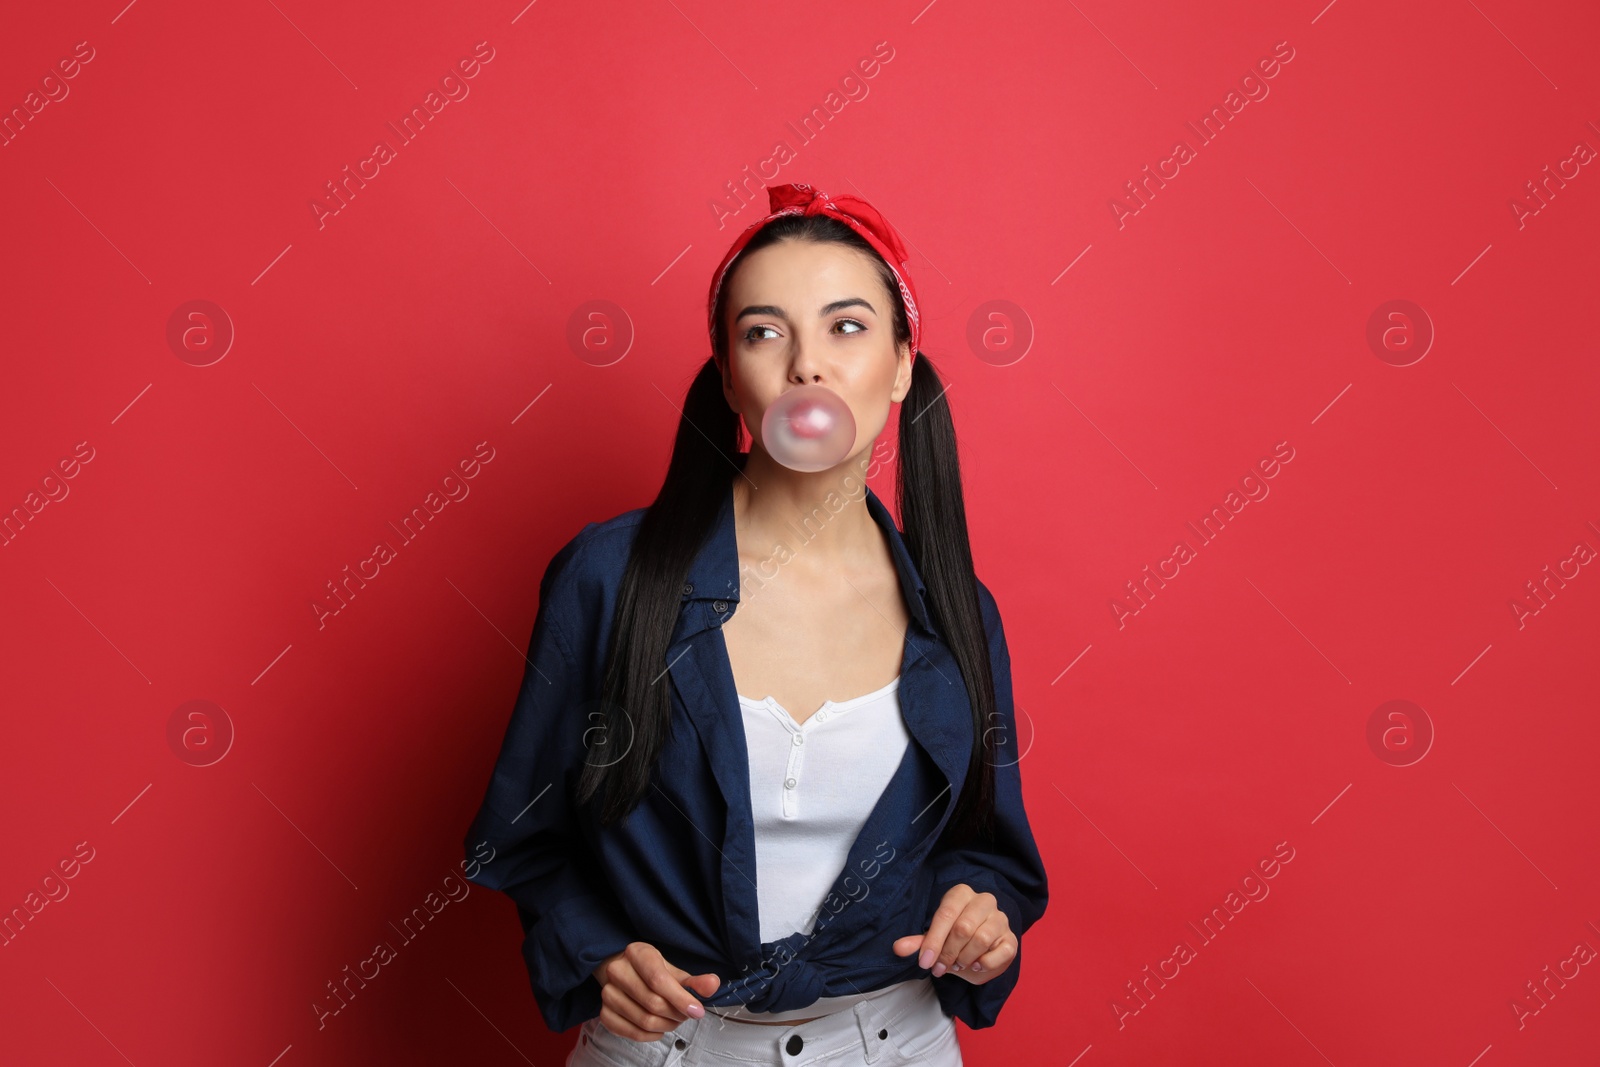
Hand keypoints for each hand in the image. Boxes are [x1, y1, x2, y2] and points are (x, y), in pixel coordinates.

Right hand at [591, 942, 720, 1040]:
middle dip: (676, 1014)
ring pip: (643, 1020)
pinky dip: (650, 1036)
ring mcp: (608, 992)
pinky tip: (658, 1028)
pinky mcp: (604, 1012)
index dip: (680, 999)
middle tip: (686, 1014)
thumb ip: (694, 981)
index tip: (697, 1011)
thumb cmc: (651, 970)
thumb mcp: (673, 970)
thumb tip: (713, 985)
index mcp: (637, 953)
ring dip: (666, 1026)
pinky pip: (630, 1033)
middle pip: (653, 1003)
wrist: (624, 971)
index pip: (658, 980)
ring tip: (673, 1019)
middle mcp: (617, 971)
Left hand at [893, 883, 1015, 984]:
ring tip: (957, 965)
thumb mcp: (935, 940)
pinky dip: (985, 963)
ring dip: (965, 958)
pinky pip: (1000, 952)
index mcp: (961, 894)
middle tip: (939, 968)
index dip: (933, 941)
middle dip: (948, 953)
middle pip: (963, 928)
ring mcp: (1001, 919)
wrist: (982, 953)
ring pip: (982, 939)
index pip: (946, 914)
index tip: (924, 962)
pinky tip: (976, 965)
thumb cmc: (955, 941)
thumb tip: (898, 948)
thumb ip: (919, 943)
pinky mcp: (1012, 939)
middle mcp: (984, 901)